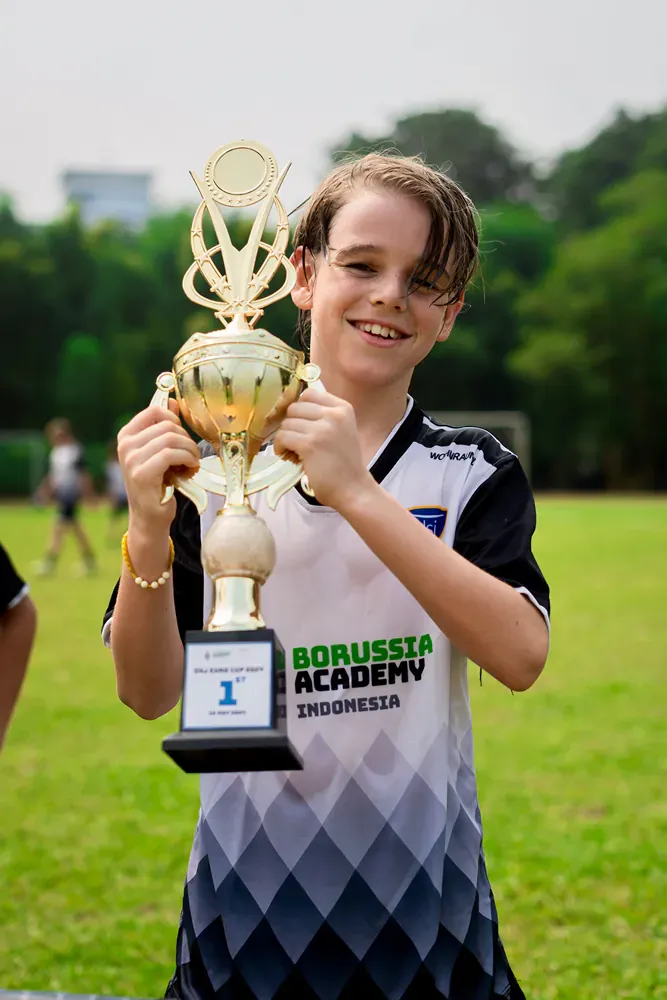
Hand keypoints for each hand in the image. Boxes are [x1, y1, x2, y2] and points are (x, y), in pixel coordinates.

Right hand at [117, 401, 199, 533]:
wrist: (150, 517)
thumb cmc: (157, 483)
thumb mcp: (160, 451)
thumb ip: (164, 427)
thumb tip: (174, 402)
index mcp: (127, 435)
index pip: (154, 410)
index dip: (175, 419)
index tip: (183, 436)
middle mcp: (125, 445)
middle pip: (166, 425)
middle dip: (186, 438)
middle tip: (192, 455)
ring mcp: (131, 459)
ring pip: (170, 439)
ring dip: (189, 450)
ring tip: (192, 463)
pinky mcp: (141, 474)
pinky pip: (170, 454)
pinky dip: (186, 459)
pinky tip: (189, 469)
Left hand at [274, 388, 373, 509]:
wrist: (353, 489)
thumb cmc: (344, 464)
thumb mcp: (341, 430)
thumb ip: (323, 416)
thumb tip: (291, 408)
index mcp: (343, 408)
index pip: (309, 394)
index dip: (299, 409)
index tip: (299, 424)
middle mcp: (334, 415)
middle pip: (295, 408)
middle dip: (291, 424)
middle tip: (296, 441)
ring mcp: (322, 429)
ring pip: (287, 423)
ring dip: (285, 438)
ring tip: (294, 451)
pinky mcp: (310, 444)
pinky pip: (283, 437)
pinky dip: (280, 447)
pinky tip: (288, 455)